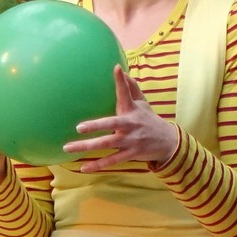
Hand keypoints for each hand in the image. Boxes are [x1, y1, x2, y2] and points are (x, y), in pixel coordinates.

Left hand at [66, 66, 181, 171]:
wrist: (168, 141)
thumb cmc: (149, 119)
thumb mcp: (142, 102)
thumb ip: (131, 87)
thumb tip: (119, 69)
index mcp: (132, 109)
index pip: (126, 92)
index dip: (122, 81)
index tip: (116, 69)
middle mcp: (130, 124)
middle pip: (111, 124)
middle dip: (96, 126)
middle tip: (79, 127)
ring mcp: (130, 140)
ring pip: (107, 144)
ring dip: (87, 146)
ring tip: (68, 148)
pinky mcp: (130, 154)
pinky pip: (112, 160)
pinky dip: (97, 165)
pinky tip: (83, 167)